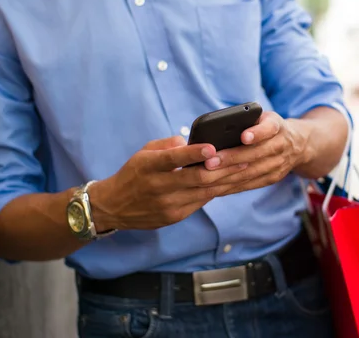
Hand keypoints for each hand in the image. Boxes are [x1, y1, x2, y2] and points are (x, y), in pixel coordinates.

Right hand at [89, 136, 247, 230]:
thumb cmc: (133, 174)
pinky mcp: (174, 217)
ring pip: (203, 192)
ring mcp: (167, 205)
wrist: (113, 207)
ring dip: (226, 180)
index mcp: (148, 166)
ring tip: (245, 168)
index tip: (213, 147)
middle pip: (196, 178)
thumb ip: (167, 146)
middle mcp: (158, 186)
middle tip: (244, 157)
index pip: (173, 159)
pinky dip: (216, 191)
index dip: (194, 153)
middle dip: (223, 168)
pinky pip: (200, 202)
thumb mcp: (143, 153)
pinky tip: (230, 182)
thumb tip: (189, 142)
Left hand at [203, 111, 310, 195]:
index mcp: (277, 126)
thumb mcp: (263, 116)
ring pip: (251, 172)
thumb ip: (247, 118)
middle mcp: (281, 146)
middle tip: (209, 162)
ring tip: (207, 176)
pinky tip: (214, 187)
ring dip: (227, 176)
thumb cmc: (268, 127)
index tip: (243, 136)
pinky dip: (231, 186)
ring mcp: (278, 165)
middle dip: (231, 159)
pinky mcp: (272, 178)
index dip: (257, 133)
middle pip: (255, 154)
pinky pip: (250, 184)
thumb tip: (218, 126)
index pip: (269, 128)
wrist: (297, 145)